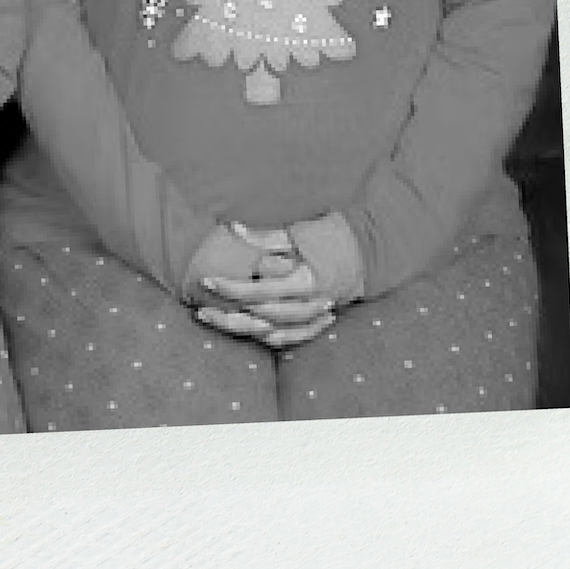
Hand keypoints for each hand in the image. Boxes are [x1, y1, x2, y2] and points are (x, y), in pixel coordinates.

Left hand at [189, 222, 335, 350]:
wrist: (368, 251)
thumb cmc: (330, 237)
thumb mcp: (298, 232)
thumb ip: (266, 237)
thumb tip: (234, 229)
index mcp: (303, 280)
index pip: (258, 291)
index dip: (231, 288)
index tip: (208, 280)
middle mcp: (309, 303)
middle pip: (262, 318)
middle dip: (228, 315)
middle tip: (201, 309)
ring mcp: (315, 315)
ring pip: (274, 331)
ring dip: (243, 328)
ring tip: (217, 321)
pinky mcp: (320, 320)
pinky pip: (295, 338)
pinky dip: (273, 339)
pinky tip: (253, 334)